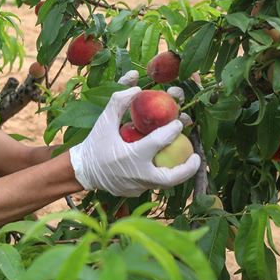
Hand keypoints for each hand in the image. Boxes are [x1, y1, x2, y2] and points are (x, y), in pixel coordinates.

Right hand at [69, 86, 200, 196]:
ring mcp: (137, 187)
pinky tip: (166, 165)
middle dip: (187, 168)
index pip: (159, 143)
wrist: (82, 171)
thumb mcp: (103, 122)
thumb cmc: (94, 145)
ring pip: (164, 183)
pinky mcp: (135, 193)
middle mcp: (137, 175)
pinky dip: (161, 175)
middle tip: (197, 157)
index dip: (172, 131)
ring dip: (177, 172)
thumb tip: (136, 86)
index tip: (179, 123)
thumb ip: (119, 102)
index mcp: (131, 156)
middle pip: (171, 177)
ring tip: (186, 161)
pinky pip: (153, 184)